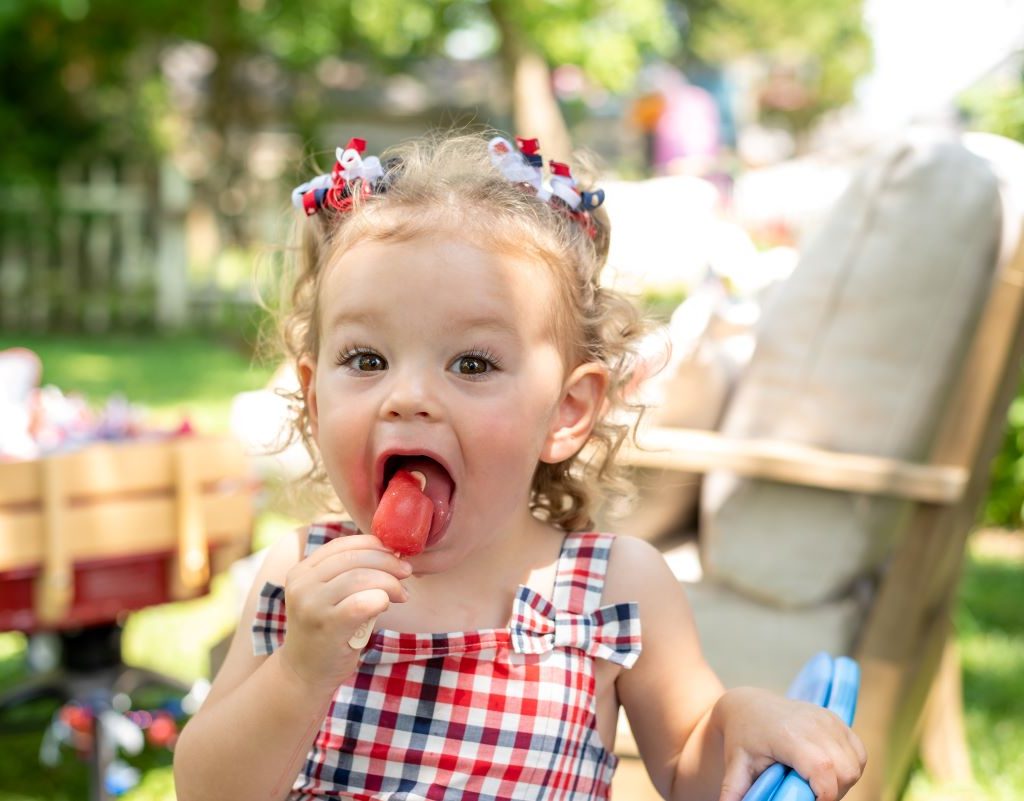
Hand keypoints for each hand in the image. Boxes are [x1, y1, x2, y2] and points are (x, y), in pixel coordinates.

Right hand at [278, 534, 410, 690]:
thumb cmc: (327, 632)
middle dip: (388, 562)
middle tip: (406, 572)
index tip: (395, 553)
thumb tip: (391, 553)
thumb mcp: (329, 596)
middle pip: (354, 558)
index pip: (342, 545)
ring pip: (361, 578)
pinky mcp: (327, 626)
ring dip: (390, 583)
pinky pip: (362, 602)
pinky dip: (382, 599)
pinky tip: (387, 606)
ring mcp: (311, 605)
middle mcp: (302, 584)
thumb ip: (349, 574)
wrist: (304, 674)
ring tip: (401, 594)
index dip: (374, 545)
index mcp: (302, 571)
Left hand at [713, 687, 866, 800]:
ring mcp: (827, 718)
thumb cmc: (742, 737)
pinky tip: (830, 771)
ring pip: (856, 762)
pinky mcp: (835, 718)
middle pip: (845, 770)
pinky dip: (851, 766)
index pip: (823, 769)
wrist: (748, 705)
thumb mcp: (736, 766)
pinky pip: (858, 751)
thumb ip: (734, 792)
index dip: (825, 795)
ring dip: (844, 781)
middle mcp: (813, 723)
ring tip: (818, 784)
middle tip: (811, 796)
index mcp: (789, 735)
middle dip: (834, 792)